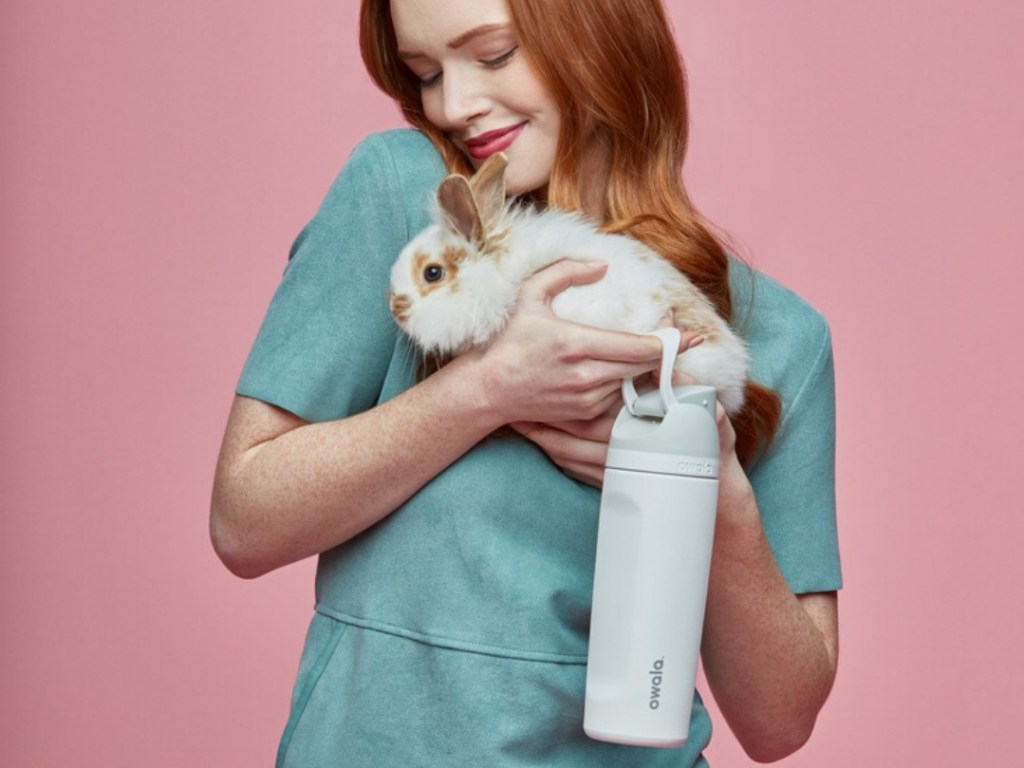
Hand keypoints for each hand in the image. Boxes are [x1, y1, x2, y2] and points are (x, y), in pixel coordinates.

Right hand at [468, 260, 669, 425]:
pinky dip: (628, 386)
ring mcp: (586, 399)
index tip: (693, 335)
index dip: (672, 342)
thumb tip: (602, 265)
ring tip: (658, 354)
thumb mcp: (530, 294)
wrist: (487, 389)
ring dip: (648, 371)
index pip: (640, 347)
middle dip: (668, 354)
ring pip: (634, 385)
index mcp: (577, 344)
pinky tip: (631, 373)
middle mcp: (586, 376)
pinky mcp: (584, 414)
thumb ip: (566, 272)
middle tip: (684, 339)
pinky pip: (619, 400)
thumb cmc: (507, 340)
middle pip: (645, 367)